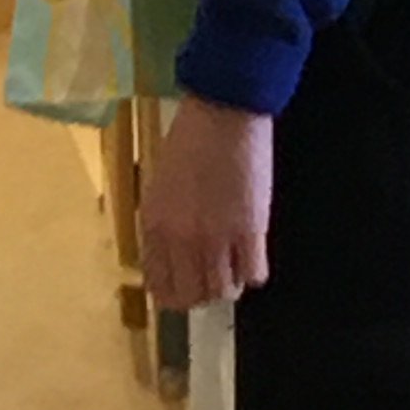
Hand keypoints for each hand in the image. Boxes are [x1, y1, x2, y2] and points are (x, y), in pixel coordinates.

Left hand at [139, 98, 273, 311]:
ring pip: (223, 291)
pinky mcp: (251, 231)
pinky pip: (254, 274)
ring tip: (234, 265)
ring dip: (229, 283)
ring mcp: (217, 238)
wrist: (223, 112)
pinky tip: (252, 254)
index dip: (173, 293)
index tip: (184, 287)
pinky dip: (253, 270)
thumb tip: (171, 256)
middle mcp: (182, 240)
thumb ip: (163, 224)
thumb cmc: (189, 140)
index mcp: (155, 227)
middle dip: (202, 293)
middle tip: (212, 278)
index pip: (159, 285)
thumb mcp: (160, 185)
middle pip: (192, 296)